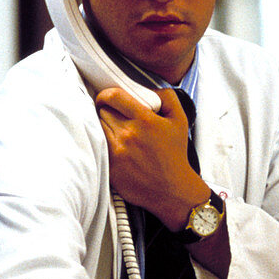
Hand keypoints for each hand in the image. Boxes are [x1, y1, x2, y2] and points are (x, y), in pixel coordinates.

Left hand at [97, 87, 208, 229]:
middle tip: (115, 117)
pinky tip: (115, 147)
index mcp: (145, 120)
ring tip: (115, 132)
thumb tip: (149, 88)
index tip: (108, 98)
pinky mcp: (111, 167)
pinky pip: (98, 147)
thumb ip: (167, 97)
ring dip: (104, 127)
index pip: (113, 96)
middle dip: (108, 111)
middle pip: (103, 111)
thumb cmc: (175, 154)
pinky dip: (103, 144)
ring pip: (98, 127)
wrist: (173, 190)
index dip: (107, 94)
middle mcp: (129, 134)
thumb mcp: (180, 120)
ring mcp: (117, 152)